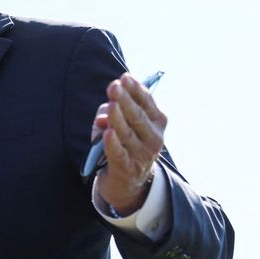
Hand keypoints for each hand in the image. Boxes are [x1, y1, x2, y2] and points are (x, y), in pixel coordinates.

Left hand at [92, 73, 166, 214]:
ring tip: (112, 105)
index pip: (147, 103)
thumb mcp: (121, 125)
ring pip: (127, 134)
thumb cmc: (124, 143)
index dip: (136, 90)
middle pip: (138, 116)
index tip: (125, 77)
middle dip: (125, 100)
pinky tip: (108, 133)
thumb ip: (110, 114)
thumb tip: (103, 115)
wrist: (129, 181)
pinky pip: (118, 153)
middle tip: (114, 87)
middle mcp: (153, 138)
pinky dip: (112, 143)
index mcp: (156, 123)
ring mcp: (142, 155)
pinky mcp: (127, 169)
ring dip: (118, 119)